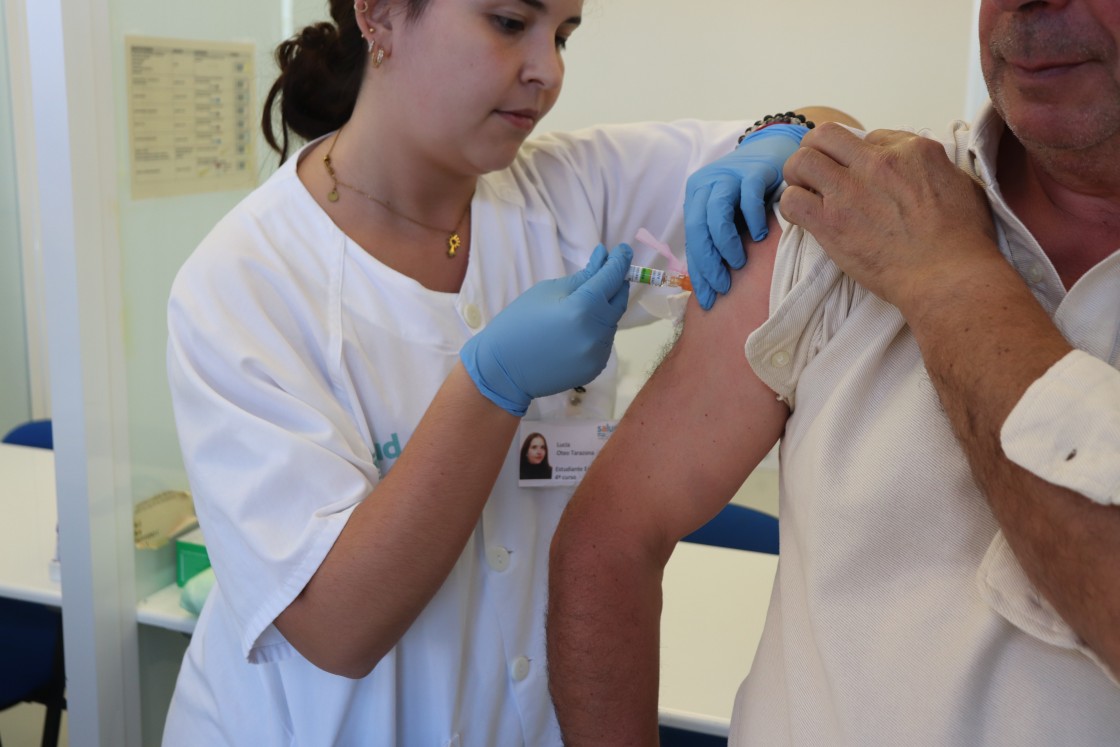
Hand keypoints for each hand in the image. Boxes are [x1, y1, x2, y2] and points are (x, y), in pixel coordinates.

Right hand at [461, 243, 632, 415]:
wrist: (503, 369)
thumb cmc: (519, 323)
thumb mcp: (547, 291)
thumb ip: (582, 277)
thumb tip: (602, 260)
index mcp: (583, 307)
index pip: (612, 277)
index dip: (620, 260)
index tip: (623, 250)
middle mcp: (597, 332)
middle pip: (618, 300)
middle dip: (615, 284)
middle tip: (607, 273)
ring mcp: (598, 353)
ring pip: (611, 322)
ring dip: (604, 309)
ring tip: (583, 306)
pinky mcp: (595, 368)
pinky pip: (603, 342)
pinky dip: (597, 330)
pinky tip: (578, 330)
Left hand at [685, 124, 806, 308]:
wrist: (774, 153)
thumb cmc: (750, 193)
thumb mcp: (730, 215)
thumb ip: (717, 239)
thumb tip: (709, 285)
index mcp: (696, 196)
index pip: (692, 237)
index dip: (697, 270)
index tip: (706, 298)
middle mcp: (708, 183)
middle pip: (698, 225)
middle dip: (707, 260)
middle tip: (722, 285)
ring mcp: (730, 174)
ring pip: (717, 211)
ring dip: (725, 242)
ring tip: (738, 262)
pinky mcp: (754, 170)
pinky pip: (748, 196)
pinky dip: (752, 219)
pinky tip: (760, 235)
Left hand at [779, 125, 997, 311]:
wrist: (947, 276)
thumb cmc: (962, 239)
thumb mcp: (959, 184)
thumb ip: (930, 168)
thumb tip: (913, 168)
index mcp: (912, 150)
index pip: (871, 137)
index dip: (862, 156)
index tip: (863, 175)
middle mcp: (876, 163)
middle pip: (826, 135)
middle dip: (816, 150)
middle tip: (819, 171)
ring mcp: (850, 191)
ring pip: (801, 161)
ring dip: (797, 175)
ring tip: (805, 190)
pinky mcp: (830, 222)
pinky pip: (792, 200)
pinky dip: (792, 206)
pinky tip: (805, 217)